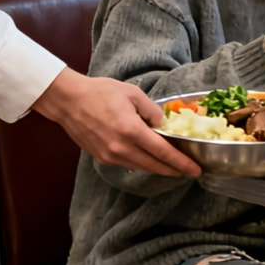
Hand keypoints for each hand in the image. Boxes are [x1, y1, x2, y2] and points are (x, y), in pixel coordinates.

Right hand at [32, 68, 201, 176]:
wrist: (69, 101)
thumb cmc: (100, 92)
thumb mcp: (133, 93)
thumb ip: (152, 111)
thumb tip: (163, 126)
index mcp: (131, 130)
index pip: (162, 152)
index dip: (180, 162)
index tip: (195, 169)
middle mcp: (120, 148)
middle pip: (153, 165)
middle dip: (174, 170)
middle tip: (190, 172)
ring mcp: (110, 155)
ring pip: (141, 167)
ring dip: (158, 168)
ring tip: (173, 167)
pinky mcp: (101, 157)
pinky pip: (127, 164)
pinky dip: (141, 163)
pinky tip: (150, 159)